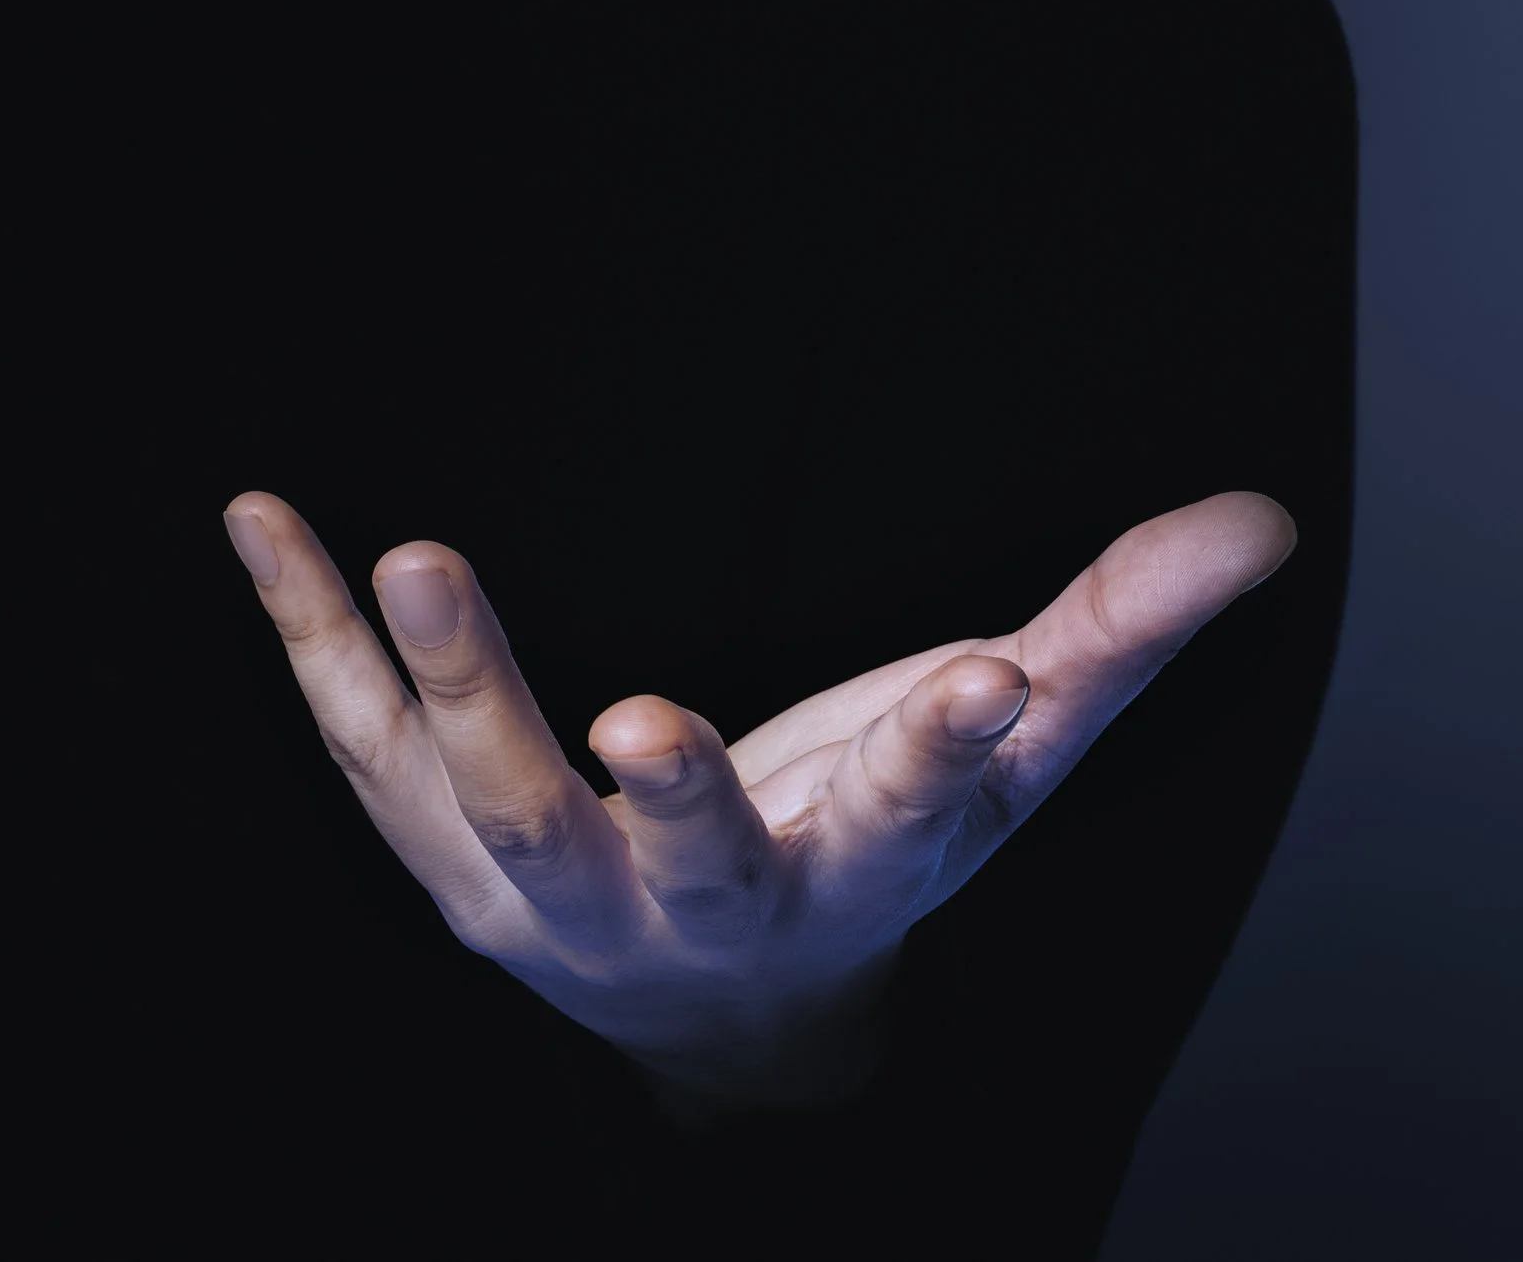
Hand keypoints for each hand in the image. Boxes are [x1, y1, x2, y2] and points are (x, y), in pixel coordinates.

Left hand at [220, 489, 1295, 1112]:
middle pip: (670, 859)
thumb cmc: (867, 847)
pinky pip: (356, 742)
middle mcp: (693, 905)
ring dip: (456, 690)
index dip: (942, 762)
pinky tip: (258, 516)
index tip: (986, 691)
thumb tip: (1263, 516)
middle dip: (665, 801)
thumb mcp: (1002, 761)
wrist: (718, 1007)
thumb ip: (1116, 637)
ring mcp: (543, 887)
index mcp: (853, 875)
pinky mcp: (435, 841)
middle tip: (644, 719)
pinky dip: (307, 638)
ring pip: (488, 805)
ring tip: (419, 554)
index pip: (908, 822)